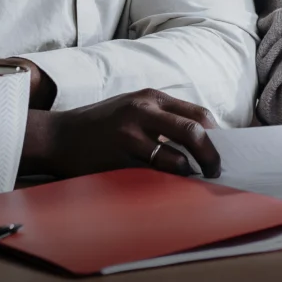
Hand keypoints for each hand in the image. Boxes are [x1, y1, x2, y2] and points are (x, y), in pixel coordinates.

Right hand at [25, 89, 222, 178]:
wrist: (59, 136)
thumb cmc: (100, 125)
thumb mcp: (132, 108)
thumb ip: (162, 118)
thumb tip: (201, 138)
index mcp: (151, 97)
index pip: (197, 114)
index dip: (216, 135)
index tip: (222, 150)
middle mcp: (143, 110)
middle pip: (194, 131)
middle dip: (211, 154)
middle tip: (215, 170)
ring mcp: (131, 133)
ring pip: (177, 155)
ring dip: (190, 171)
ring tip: (193, 179)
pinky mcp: (119, 155)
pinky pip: (154, 171)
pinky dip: (168, 179)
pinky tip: (170, 184)